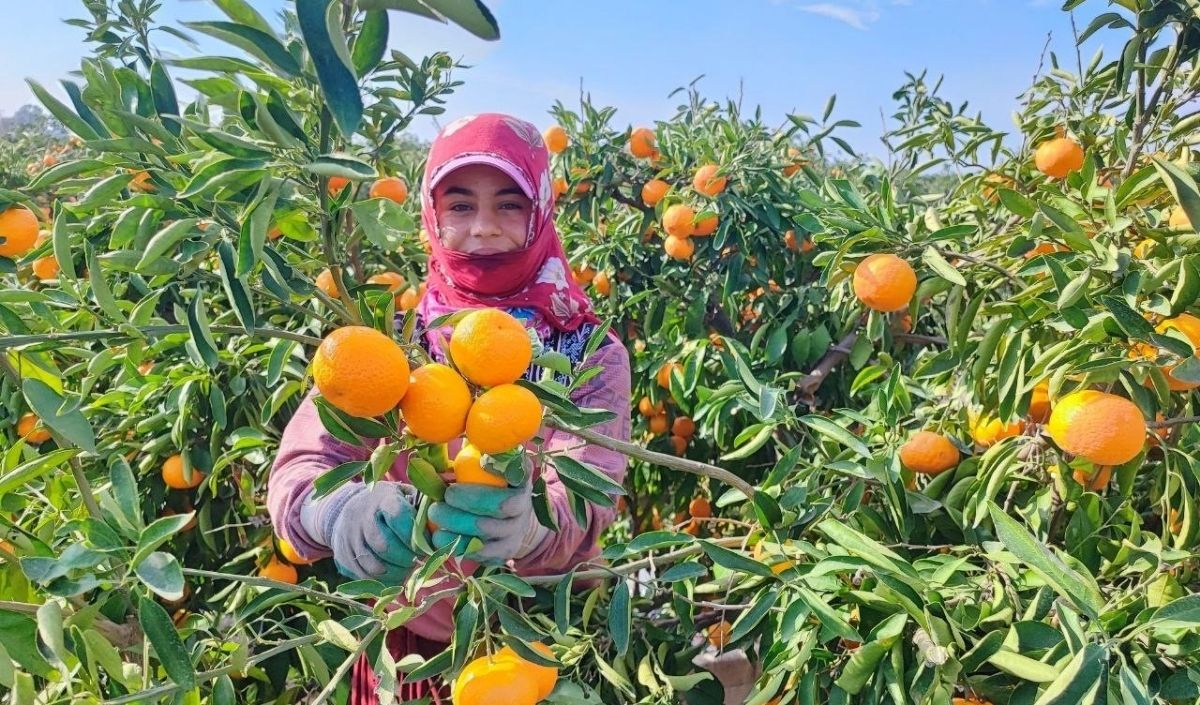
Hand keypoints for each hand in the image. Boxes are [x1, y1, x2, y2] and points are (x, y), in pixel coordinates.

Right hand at [308, 482, 417, 582]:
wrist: (350, 510)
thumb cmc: (388, 503)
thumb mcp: (405, 496)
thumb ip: (421, 508)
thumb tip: (439, 527)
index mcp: (382, 499)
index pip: (398, 517)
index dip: (415, 535)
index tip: (426, 545)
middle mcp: (361, 518)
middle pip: (385, 546)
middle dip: (408, 558)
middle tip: (419, 560)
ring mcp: (350, 539)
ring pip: (375, 566)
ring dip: (397, 573)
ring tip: (409, 569)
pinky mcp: (344, 557)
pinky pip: (366, 577)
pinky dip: (385, 582)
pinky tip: (397, 577)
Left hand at [429, 463, 547, 564]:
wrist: (513, 523)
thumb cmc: (492, 490)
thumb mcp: (488, 473)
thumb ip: (471, 462)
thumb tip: (434, 455)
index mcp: (520, 482)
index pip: (518, 473)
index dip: (501, 468)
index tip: (480, 462)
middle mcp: (523, 508)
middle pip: (499, 506)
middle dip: (468, 501)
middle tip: (444, 496)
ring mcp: (514, 534)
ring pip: (485, 532)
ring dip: (455, 524)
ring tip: (434, 515)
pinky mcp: (503, 554)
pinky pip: (479, 553)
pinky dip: (455, 546)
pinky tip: (439, 537)